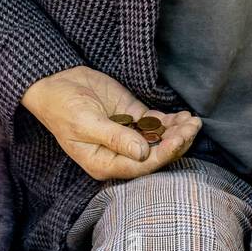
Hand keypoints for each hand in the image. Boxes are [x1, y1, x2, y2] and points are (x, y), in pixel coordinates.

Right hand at [21, 65, 200, 181]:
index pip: (140, 166)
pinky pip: (157, 125)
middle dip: (176, 143)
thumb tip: (143, 153)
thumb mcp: (86, 123)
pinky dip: (172, 122)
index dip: (162, 155)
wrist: (58, 84)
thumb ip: (115, 138)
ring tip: (193, 121)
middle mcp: (120, 154)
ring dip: (178, 133)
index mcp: (105, 163)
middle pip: (155, 155)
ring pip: (160, 140)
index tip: (178, 140)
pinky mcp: (134, 119)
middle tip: (192, 127)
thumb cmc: (64, 108)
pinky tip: (185, 116)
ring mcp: (129, 136)